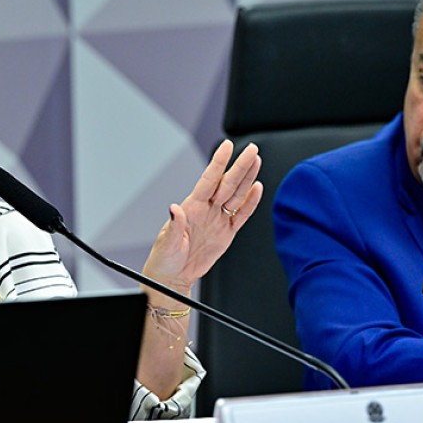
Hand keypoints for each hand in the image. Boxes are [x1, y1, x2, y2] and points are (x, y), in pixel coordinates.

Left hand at [142, 140, 263, 292]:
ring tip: (256, 161)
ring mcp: (217, 219)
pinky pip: (241, 216)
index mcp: (192, 207)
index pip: (209, 180)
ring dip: (247, 178)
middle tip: (252, 149)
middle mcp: (207, 210)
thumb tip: (174, 209)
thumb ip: (174, 225)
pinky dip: (250, 203)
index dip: (218, 163)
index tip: (227, 146)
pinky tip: (257, 188)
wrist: (174, 276)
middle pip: (228, 184)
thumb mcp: (167, 242)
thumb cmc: (165, 258)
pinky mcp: (226, 233)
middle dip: (240, 166)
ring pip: (237, 195)